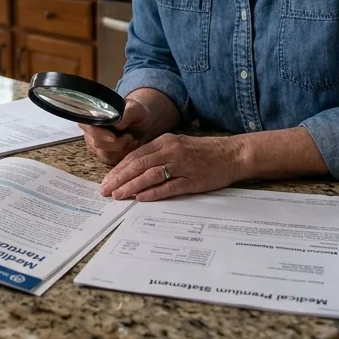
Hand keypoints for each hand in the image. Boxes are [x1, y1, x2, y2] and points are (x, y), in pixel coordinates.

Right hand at [79, 98, 158, 165]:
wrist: (141, 123)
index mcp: (92, 115)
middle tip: (130, 137)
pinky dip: (124, 155)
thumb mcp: (135, 109)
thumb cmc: (136, 113)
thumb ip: (127, 113)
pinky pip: (111, 161)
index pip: (90, 128)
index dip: (99, 134)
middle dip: (118, 144)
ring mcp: (94, 145)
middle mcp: (89, 131)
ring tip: (132, 140)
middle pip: (98, 144)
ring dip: (123, 150)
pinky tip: (131, 146)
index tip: (113, 138)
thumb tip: (117, 124)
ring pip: (105, 155)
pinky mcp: (102, 155)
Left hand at [99, 134, 245, 200]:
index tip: (107, 179)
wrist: (232, 154)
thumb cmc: (205, 152)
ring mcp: (181, 165)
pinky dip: (153, 192)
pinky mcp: (191, 180)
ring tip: (118, 195)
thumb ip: (158, 155)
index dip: (119, 168)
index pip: (135, 155)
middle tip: (105, 190)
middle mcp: (171, 151)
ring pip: (149, 175)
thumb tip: (135, 169)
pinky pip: (168, 187)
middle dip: (119, 178)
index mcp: (165, 141)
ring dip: (131, 186)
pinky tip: (141, 198)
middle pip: (138, 165)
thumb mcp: (178, 146)